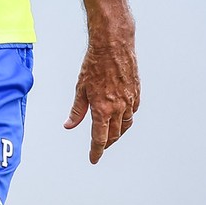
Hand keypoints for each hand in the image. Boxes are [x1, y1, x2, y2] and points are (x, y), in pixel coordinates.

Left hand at [64, 30, 140, 163]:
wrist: (114, 45)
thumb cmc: (95, 64)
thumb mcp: (80, 88)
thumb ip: (77, 110)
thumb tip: (69, 125)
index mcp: (102, 109)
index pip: (99, 139)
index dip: (96, 151)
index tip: (93, 159)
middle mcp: (118, 108)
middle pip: (114, 135)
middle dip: (106, 144)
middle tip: (100, 148)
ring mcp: (129, 100)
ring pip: (126, 125)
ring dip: (118, 133)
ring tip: (111, 136)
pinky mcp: (136, 92)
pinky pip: (133, 112)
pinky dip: (127, 118)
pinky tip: (122, 118)